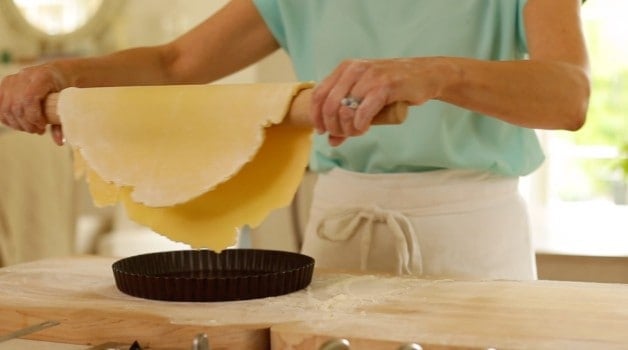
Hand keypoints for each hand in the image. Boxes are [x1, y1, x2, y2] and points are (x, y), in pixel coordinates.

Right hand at [0, 64, 67, 144]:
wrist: (59, 73)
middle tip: (39, 131)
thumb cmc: (65, 88)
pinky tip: (20, 124)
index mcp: (42, 77)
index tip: (43, 127)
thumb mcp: (68, 102)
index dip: (33, 117)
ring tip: (31, 128)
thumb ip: (61, 121)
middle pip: (16, 105)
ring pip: (6, 107)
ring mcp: (13, 79)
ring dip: (17, 123)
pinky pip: (0, 104)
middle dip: (26, 124)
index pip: (29, 99)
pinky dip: (7, 118)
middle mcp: (25, 76)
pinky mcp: (6, 84)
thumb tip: (59, 142)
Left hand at [310, 58, 441, 145]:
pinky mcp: (385, 85)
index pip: (318, 94)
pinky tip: (363, 128)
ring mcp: (370, 76)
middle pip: (329, 105)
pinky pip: (363, 110)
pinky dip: (360, 124)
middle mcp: (354, 69)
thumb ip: (347, 117)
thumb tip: (331, 141)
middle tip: (344, 135)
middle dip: (333, 126)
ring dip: (348, 128)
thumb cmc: (392, 89)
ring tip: (357, 132)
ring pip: (345, 109)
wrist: (425, 76)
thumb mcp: (365, 98)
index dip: (316, 116)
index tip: (322, 131)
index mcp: (345, 68)